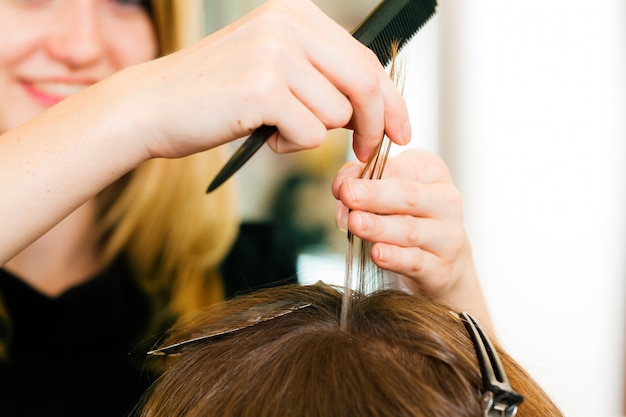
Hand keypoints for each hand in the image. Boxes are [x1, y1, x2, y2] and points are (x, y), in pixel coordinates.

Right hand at [110, 0, 410, 162]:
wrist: (152, 106)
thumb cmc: (213, 95)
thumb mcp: (272, 66)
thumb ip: (319, 72)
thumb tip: (371, 102)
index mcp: (294, 13)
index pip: (365, 57)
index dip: (391, 98)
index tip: (401, 129)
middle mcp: (287, 24)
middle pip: (364, 81)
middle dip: (374, 124)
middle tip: (365, 151)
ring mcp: (274, 53)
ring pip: (337, 112)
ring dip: (314, 134)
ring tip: (275, 129)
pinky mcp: (262, 88)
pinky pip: (310, 133)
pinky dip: (292, 146)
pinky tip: (262, 136)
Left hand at [332, 149, 491, 329]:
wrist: (444, 261)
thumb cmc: (410, 216)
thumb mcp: (392, 189)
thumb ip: (364, 181)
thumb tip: (341, 185)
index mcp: (433, 172)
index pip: (400, 169)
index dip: (370, 173)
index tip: (342, 184)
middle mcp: (445, 201)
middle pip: (409, 197)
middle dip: (375, 195)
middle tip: (348, 194)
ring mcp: (447, 237)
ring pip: (410, 230)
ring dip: (379, 227)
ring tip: (355, 222)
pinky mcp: (441, 269)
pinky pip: (416, 261)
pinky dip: (395, 258)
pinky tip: (377, 254)